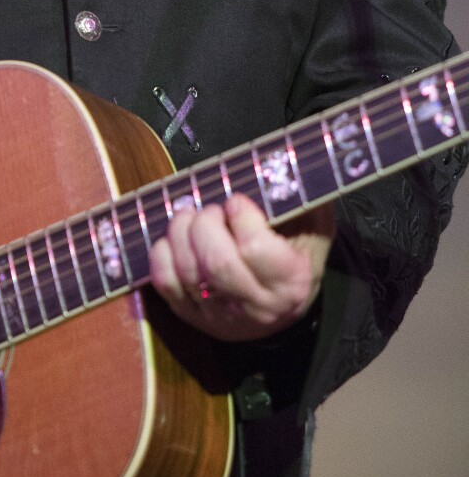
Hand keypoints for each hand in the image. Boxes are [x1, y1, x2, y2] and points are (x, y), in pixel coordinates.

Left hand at [149, 194, 334, 342]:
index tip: (236, 201)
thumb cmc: (295, 254)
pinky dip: (162, 253)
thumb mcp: (313, 227)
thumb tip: (280, 162)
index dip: (240, 216)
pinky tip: (176, 239)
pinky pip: (165, 283)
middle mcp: (256, 307)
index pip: (255, 249)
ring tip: (191, 217)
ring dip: (181, 232)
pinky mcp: (191, 315)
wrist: (281, 305)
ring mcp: (220, 315)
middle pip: (217, 263)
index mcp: (290, 283)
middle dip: (206, 224)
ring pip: (188, 272)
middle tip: (212, 210)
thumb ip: (300, 200)